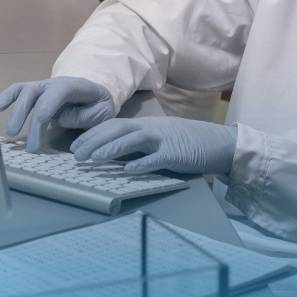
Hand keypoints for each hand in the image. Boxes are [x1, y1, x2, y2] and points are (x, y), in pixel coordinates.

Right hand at [0, 76, 115, 152]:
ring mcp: (44, 86)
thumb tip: (62, 118)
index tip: (39, 124)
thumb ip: (85, 116)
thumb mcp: (103, 112)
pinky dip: (8, 96)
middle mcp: (55, 83)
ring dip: (16, 111)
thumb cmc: (99, 104)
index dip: (46, 108)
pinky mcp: (36, 91)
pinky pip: (19, 90)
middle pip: (36, 94)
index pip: (57, 93)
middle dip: (27, 116)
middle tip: (25, 141)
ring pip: (25, 91)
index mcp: (75, 86)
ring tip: (10, 133)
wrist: (97, 92)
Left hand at [71, 117, 236, 176]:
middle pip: (118, 129)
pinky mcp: (177, 154)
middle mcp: (152, 129)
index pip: (114, 125)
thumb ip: (139, 145)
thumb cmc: (188, 143)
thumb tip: (112, 155)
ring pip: (134, 139)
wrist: (220, 143)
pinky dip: (142, 164)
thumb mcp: (160, 139)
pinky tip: (128, 171)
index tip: (75, 145)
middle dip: (94, 140)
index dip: (93, 134)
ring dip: (111, 148)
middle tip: (76, 154)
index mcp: (146, 125)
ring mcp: (164, 140)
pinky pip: (157, 158)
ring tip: (94, 159)